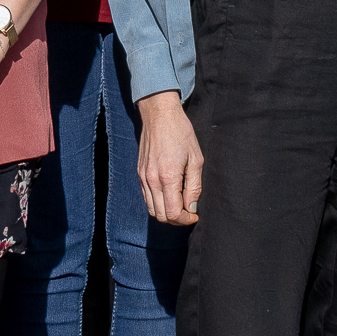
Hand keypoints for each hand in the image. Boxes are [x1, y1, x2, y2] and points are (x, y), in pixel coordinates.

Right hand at [137, 93, 204, 226]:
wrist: (159, 115)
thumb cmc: (181, 134)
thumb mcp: (196, 159)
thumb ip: (194, 186)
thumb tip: (192, 207)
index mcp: (168, 177)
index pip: (173, 213)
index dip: (185, 219)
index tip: (194, 215)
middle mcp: (152, 180)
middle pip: (161, 216)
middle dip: (177, 220)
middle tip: (189, 212)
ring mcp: (143, 177)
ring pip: (152, 209)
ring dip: (166, 213)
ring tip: (180, 205)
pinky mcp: (140, 173)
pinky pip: (147, 198)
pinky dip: (158, 204)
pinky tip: (170, 196)